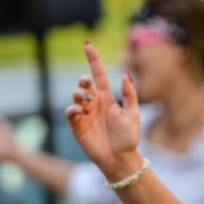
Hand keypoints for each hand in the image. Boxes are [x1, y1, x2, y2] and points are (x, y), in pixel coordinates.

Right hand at [65, 43, 141, 176]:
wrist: (119, 159)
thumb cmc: (128, 138)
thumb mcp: (133, 114)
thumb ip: (130, 94)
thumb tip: (125, 74)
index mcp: (108, 98)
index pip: (99, 75)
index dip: (93, 59)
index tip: (87, 44)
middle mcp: (95, 104)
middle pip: (83, 83)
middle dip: (83, 79)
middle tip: (87, 85)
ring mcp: (85, 114)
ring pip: (75, 95)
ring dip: (79, 94)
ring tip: (87, 102)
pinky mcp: (77, 125)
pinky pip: (70, 111)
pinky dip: (73, 108)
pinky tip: (81, 112)